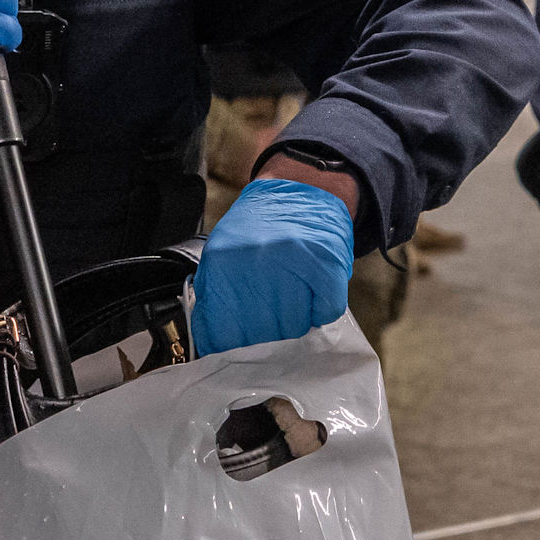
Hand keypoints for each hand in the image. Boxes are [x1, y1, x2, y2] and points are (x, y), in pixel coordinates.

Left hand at [194, 168, 362, 352]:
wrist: (303, 186)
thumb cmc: (261, 226)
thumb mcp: (224, 252)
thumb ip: (216, 295)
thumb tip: (213, 346)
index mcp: (223, 263)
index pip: (224, 335)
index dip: (234, 350)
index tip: (241, 352)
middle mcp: (256, 262)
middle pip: (261, 336)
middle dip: (266, 337)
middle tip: (271, 322)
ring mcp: (293, 262)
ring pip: (293, 329)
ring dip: (294, 323)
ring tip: (292, 301)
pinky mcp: (326, 264)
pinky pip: (324, 313)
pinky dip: (320, 312)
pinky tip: (313, 296)